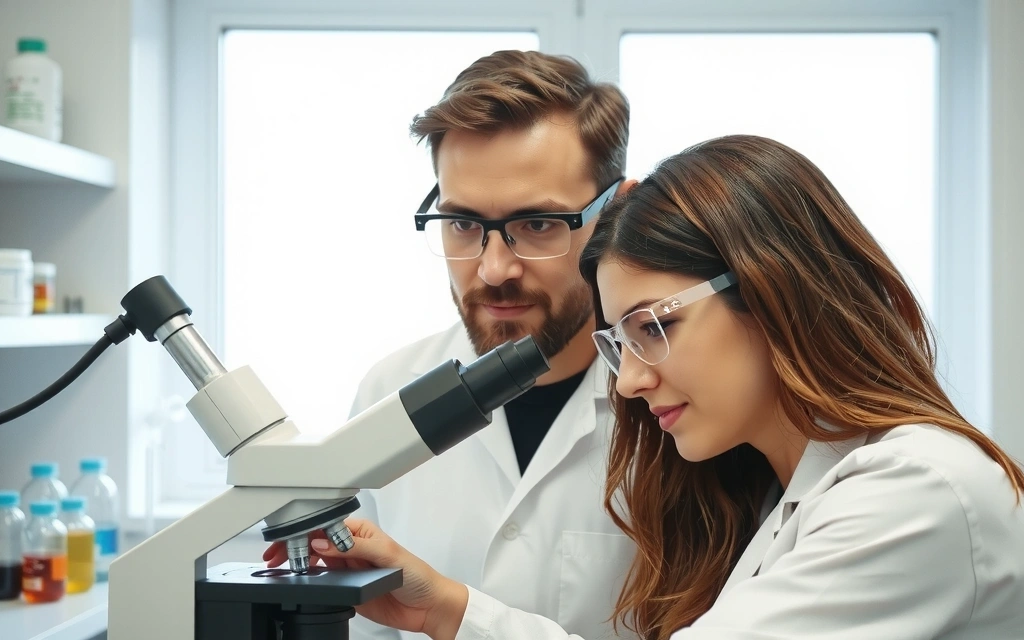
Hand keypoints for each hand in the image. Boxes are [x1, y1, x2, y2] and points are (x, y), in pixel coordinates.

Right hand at [262, 518, 467, 639]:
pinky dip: (309, 581)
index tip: (289, 537)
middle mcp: (353, 549)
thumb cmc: (418, 575)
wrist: (428, 607)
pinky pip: (323, 583)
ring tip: (281, 566)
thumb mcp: (387, 554)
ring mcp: (349, 569)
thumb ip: (354, 547)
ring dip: (298, 562)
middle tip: (275, 555)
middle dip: (294, 546)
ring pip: (316, 562)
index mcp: (362, 533)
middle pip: (316, 543)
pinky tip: (301, 580)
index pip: (327, 525)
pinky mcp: (348, 589)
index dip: (306, 530)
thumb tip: (323, 541)